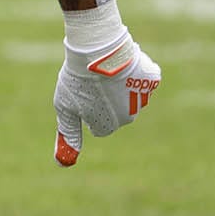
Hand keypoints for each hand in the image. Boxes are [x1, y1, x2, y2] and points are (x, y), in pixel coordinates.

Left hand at [53, 25, 161, 166]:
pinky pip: (142, 78)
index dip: (89, 111)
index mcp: (107, 126)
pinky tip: (121, 64)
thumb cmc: (78, 81)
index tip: (83, 98)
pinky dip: (133, 72)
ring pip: (130, 95)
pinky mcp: (152, 79)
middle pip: (116, 113)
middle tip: (93, 83)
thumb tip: (62, 163)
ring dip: (119, 86)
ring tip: (105, 72)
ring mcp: (142, 98)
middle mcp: (128, 117)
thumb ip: (68, 134)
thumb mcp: (65, 108)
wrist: (99, 52)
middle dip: (105, 101)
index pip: (99, 127)